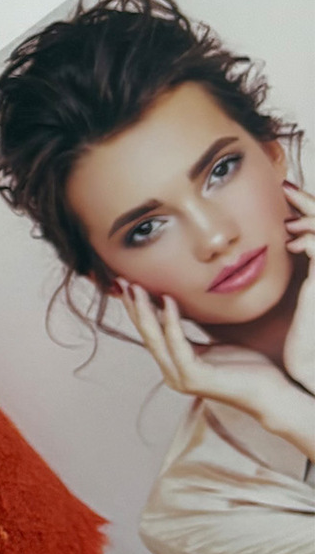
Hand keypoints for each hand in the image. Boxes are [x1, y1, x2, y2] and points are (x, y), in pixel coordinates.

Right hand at [121, 281, 314, 459]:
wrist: (272, 394)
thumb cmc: (249, 369)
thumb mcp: (216, 346)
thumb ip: (194, 336)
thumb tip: (181, 313)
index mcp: (175, 366)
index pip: (151, 335)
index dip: (138, 311)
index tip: (128, 287)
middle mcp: (172, 374)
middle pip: (147, 335)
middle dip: (134, 307)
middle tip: (121, 282)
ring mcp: (180, 378)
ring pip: (156, 339)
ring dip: (144, 310)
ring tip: (136, 287)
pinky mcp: (193, 378)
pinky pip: (177, 344)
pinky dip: (171, 321)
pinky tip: (169, 301)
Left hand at [284, 181, 314, 393]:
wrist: (306, 368)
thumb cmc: (290, 338)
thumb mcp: (280, 299)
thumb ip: (271, 276)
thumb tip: (245, 257)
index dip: (305, 208)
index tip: (283, 192)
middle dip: (310, 202)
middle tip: (287, 185)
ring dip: (312, 218)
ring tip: (290, 209)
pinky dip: (311, 242)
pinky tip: (293, 242)